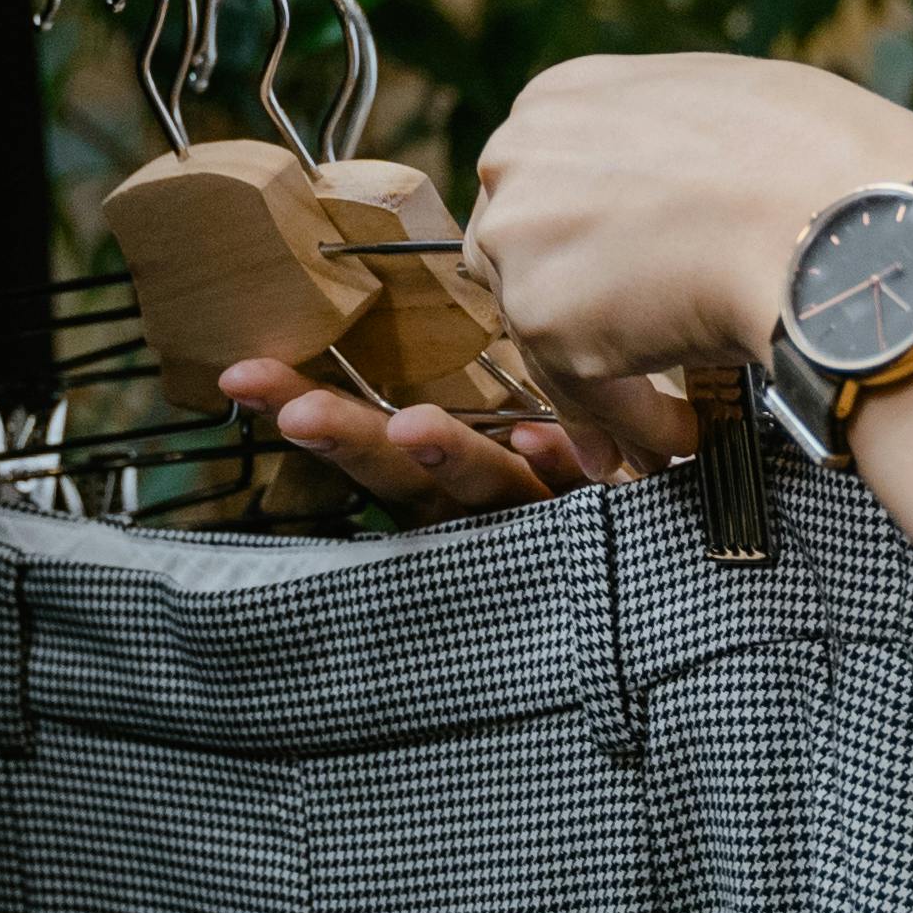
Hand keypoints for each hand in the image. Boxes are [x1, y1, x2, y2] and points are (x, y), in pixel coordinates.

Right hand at [211, 360, 605, 519]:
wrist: (667, 574)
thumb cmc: (580, 489)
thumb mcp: (513, 455)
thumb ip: (462, 417)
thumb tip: (399, 338)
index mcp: (448, 492)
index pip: (366, 451)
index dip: (308, 416)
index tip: (245, 378)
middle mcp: (481, 512)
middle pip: (404, 478)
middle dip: (349, 441)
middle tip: (297, 413)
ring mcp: (539, 518)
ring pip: (483, 486)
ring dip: (445, 455)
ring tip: (409, 426)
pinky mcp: (604, 524)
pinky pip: (577, 489)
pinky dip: (554, 464)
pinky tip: (536, 434)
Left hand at [464, 52, 912, 381]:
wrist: (842, 221)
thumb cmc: (824, 162)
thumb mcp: (729, 107)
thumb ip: (665, 146)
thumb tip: (677, 194)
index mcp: (562, 97)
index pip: (541, 186)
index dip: (585, 249)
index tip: (621, 290)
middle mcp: (518, 155)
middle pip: (518, 257)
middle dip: (576, 315)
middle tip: (636, 357)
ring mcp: (521, 235)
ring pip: (546, 334)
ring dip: (610, 381)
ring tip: (677, 419)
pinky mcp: (541, 319)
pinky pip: (581, 394)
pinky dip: (634, 421)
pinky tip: (690, 431)